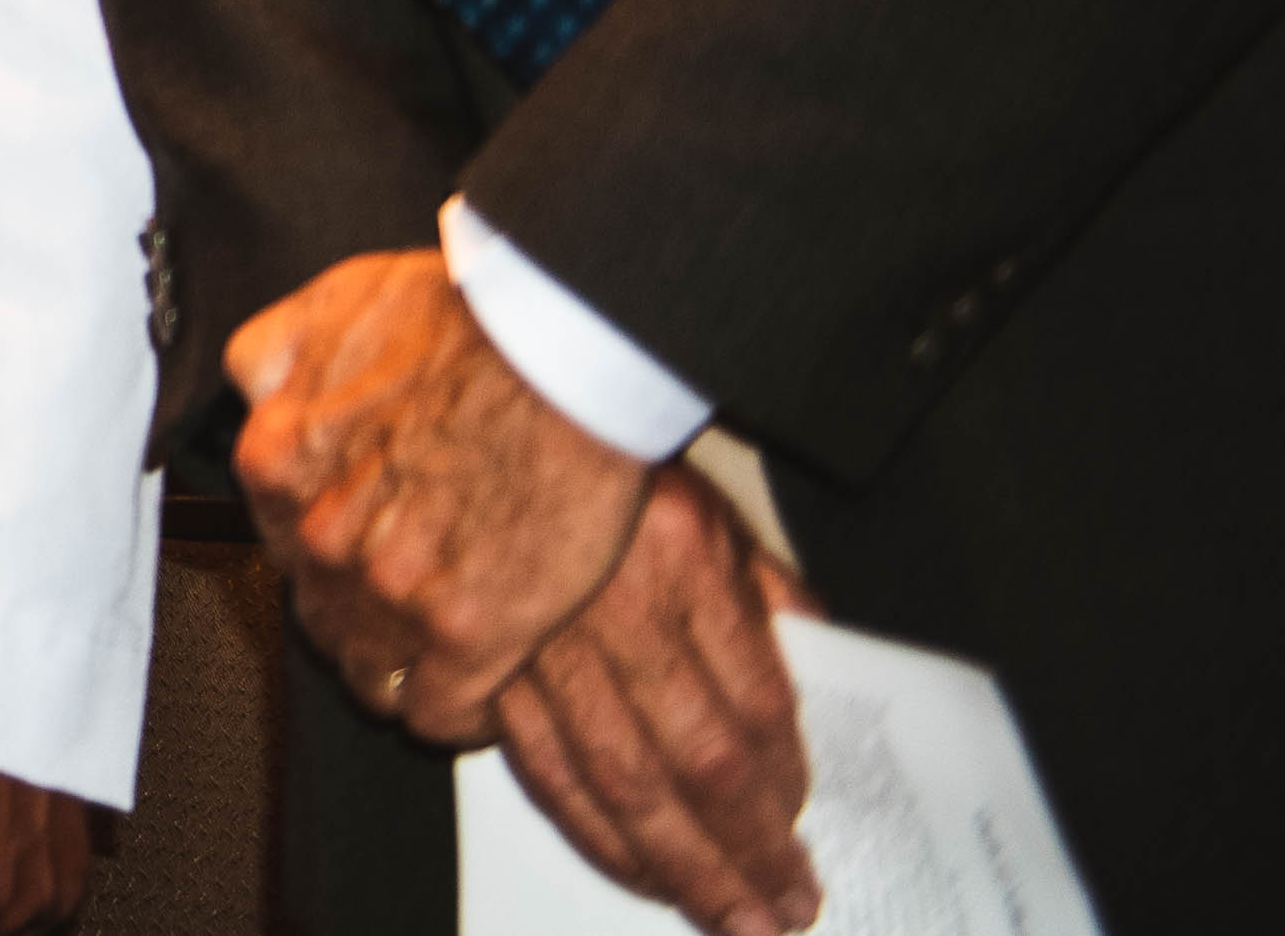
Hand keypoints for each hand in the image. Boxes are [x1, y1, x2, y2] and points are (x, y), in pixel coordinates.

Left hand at [232, 247, 651, 744]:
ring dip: (404, 664)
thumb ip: (277, 357)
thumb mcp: (332, 305)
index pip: (277, 548)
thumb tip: (255, 395)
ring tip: (450, 641)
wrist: (562, 343)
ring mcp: (391, 592)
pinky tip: (483, 682)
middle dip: (363, 613)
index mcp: (279, 463)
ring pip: (371, 673)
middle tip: (417, 596)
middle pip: (321, 615)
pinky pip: (438, 714)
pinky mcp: (470, 635)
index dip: (329, 557)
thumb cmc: (466, 318)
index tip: (366, 555)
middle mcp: (321, 536)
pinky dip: (457, 710)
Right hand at [489, 462, 819, 935]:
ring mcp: (530, 634)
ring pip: (608, 778)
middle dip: (740, 856)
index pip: (753, 703)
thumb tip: (813, 666)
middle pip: (690, 763)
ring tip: (716, 912)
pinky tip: (621, 861)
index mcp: (680, 558)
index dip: (784, 782)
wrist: (483, 400)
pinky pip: (531, 760)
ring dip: (668, 861)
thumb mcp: (706, 500)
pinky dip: (581, 823)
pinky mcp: (471, 653)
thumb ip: (763, 590)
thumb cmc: (596, 448)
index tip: (802, 829)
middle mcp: (606, 603)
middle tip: (778, 917)